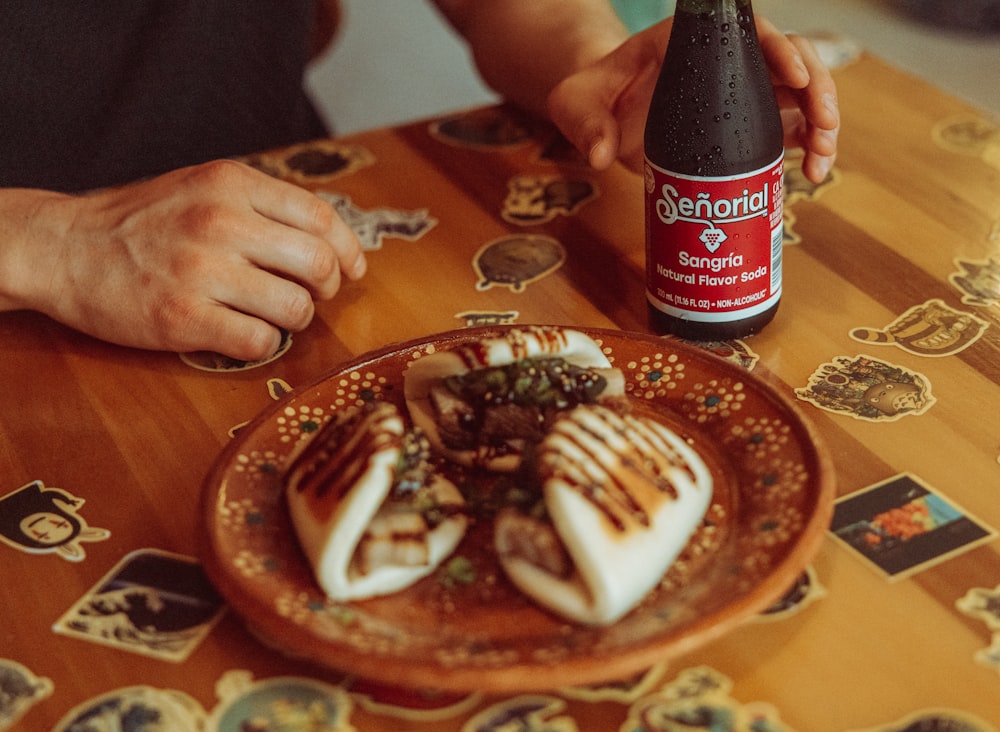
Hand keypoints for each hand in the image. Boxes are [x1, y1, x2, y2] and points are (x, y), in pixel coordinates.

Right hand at [3, 160, 365, 358]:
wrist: (65, 248)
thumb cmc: (143, 222)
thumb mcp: (204, 187)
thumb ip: (263, 205)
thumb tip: (331, 239)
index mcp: (232, 184)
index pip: (321, 217)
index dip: (348, 250)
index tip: (352, 271)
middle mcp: (221, 222)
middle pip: (319, 265)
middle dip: (327, 288)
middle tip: (311, 296)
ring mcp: (201, 271)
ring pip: (295, 308)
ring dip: (295, 320)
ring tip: (272, 314)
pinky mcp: (183, 318)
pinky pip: (260, 341)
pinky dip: (263, 343)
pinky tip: (242, 332)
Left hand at [547, 15, 839, 182]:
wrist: (600, 114)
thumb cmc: (592, 95)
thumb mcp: (576, 102)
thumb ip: (583, 122)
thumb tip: (599, 153)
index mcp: (691, 42)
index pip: (748, 34)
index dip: (780, 51)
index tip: (798, 79)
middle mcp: (726, 62)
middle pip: (790, 60)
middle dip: (818, 91)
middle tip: (825, 129)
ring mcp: (739, 92)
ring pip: (798, 94)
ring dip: (820, 123)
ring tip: (821, 163)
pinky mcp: (742, 125)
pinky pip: (786, 128)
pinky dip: (805, 146)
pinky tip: (812, 172)